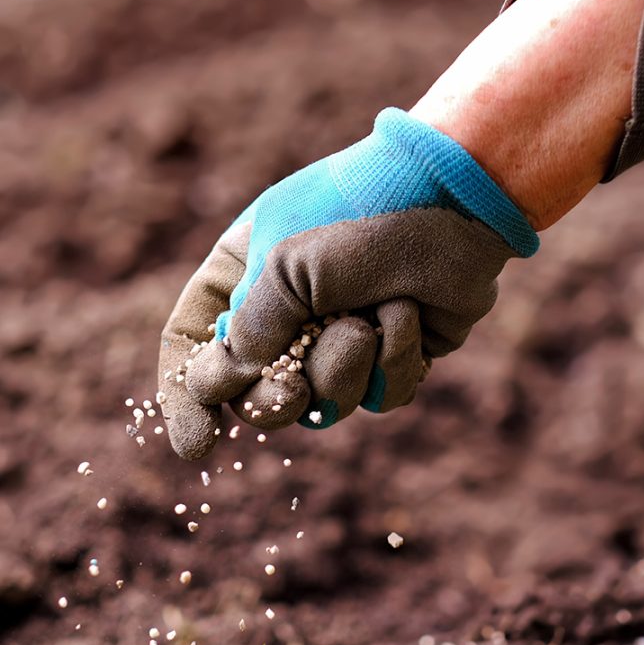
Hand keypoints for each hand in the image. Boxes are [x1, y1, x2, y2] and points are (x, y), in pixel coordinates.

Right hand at [158, 108, 537, 460]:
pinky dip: (395, 360)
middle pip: (257, 395)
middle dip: (276, 400)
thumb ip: (250, 329)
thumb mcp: (284, 263)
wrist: (454, 199)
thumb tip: (224, 385)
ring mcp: (343, 337)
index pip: (193, 343)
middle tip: (291, 392)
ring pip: (324, 404)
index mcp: (245, 275)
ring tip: (368, 318)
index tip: (199, 445)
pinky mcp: (394, 354)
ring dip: (345, 366)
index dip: (188, 398)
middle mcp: (290, 312)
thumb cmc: (360, 215)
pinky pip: (380, 397)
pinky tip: (408, 314)